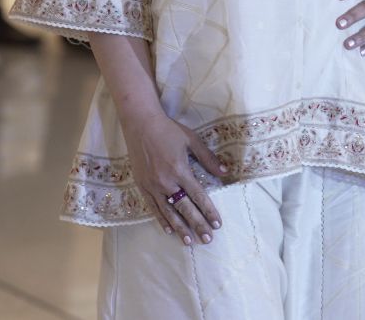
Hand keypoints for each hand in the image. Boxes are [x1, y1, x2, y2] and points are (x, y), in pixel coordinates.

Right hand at [121, 110, 228, 245]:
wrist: (140, 124)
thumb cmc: (168, 130)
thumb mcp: (191, 140)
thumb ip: (208, 158)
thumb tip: (224, 172)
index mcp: (180, 170)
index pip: (198, 196)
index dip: (209, 211)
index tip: (217, 224)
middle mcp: (167, 182)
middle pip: (185, 208)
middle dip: (197, 225)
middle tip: (207, 239)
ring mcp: (152, 186)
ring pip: (168, 212)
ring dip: (180, 227)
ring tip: (189, 241)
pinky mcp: (142, 186)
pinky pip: (153, 207)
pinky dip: (161, 220)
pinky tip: (169, 230)